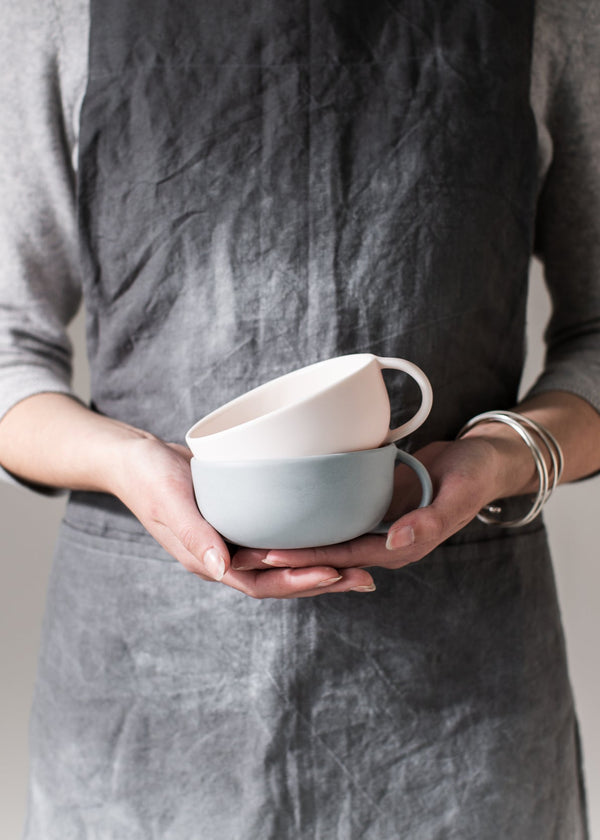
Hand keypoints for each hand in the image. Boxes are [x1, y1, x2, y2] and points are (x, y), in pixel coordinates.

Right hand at [111, 434, 374, 597]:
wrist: (137, 457)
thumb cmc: (148, 478)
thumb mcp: (169, 501)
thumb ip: (195, 535)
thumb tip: (225, 570)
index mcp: (209, 560)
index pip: (260, 583)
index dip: (297, 582)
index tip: (334, 573)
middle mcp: (225, 556)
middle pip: (281, 580)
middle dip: (322, 582)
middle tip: (365, 577)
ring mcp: (234, 540)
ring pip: (283, 563)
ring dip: (320, 566)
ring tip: (360, 563)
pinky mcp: (241, 521)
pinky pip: (278, 539)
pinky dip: (305, 541)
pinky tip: (331, 534)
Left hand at [231, 436, 529, 572]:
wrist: (484, 459)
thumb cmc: (475, 474)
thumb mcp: (460, 493)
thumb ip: (431, 519)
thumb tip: (394, 543)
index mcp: (402, 546)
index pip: (343, 556)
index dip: (305, 556)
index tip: (268, 552)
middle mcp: (385, 541)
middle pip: (327, 553)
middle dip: (287, 555)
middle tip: (239, 550)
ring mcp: (378, 525)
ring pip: (328, 537)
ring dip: (293, 537)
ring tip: (248, 532)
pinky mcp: (375, 507)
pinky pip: (338, 517)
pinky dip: (311, 515)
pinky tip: (283, 507)